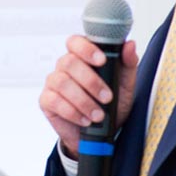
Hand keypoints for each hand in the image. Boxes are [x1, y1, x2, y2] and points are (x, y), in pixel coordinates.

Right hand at [39, 35, 138, 157]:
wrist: (100, 134)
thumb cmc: (111, 105)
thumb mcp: (125, 85)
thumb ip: (128, 63)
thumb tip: (129, 45)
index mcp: (82, 57)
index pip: (76, 42)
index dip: (86, 49)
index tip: (102, 61)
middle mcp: (65, 66)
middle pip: (69, 62)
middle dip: (90, 81)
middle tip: (106, 98)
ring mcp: (54, 82)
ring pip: (62, 82)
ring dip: (83, 100)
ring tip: (98, 114)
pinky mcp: (47, 100)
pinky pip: (54, 100)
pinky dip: (72, 112)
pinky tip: (84, 119)